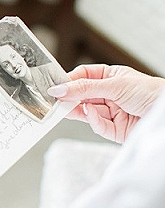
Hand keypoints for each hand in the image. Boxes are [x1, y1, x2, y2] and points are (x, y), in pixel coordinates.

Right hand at [48, 64, 164, 142]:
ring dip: (79, 111)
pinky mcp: (115, 130)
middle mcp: (110, 95)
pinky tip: (92, 115)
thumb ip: (85, 88)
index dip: (70, 81)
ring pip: (87, 112)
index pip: (84, 77)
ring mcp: (112, 112)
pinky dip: (94, 121)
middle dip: (71, 98)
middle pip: (82, 96)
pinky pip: (98, 126)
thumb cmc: (151, 92)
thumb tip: (60, 88)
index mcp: (111, 78)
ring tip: (67, 109)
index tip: (56, 87)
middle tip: (56, 100)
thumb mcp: (114, 85)